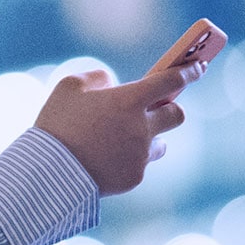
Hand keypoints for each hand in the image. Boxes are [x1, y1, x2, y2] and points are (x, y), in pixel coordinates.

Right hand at [32, 61, 206, 195]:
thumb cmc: (57, 124)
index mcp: (129, 100)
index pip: (171, 81)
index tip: (197, 67)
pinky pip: (140, 165)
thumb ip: (96, 78)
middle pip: (177, 115)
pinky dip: (129, 160)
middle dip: (170, 109)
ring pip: (160, 144)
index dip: (188, 72)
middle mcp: (142, 127)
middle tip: (156, 108)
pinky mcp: (134, 178)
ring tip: (122, 140)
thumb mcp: (69, 87)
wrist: (47, 173)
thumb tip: (111, 84)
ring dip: (149, 138)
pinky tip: (107, 160)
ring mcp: (140, 155)